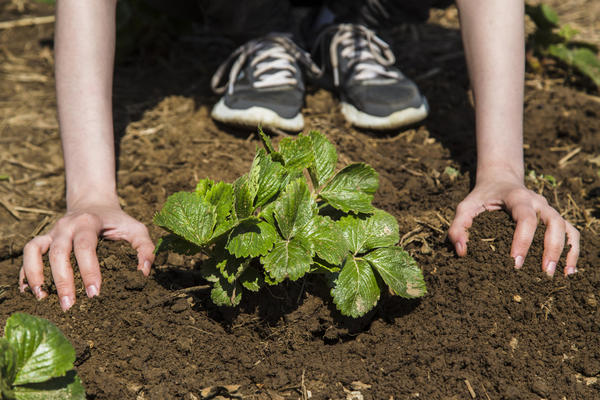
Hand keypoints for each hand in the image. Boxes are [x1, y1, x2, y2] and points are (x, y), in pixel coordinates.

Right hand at [19, 201, 154, 310]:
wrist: (93, 202)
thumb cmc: (117, 220)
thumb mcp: (136, 228)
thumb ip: (145, 248)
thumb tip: (144, 273)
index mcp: (88, 222)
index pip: (85, 247)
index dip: (89, 270)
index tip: (95, 293)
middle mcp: (66, 226)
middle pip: (59, 252)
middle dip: (63, 280)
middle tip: (69, 306)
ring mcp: (52, 232)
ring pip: (34, 250)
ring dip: (35, 274)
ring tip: (42, 298)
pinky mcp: (43, 238)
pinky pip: (28, 253)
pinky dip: (25, 271)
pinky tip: (28, 290)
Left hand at [448, 175, 579, 276]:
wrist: (500, 179)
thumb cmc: (481, 196)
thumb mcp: (465, 206)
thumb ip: (459, 226)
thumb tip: (462, 252)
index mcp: (517, 197)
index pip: (526, 218)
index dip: (523, 240)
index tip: (515, 262)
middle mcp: (538, 201)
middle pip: (553, 223)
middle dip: (551, 248)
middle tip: (544, 272)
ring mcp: (549, 209)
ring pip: (566, 227)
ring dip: (566, 251)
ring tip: (559, 274)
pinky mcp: (553, 217)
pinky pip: (571, 231)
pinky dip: (573, 249)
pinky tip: (569, 270)